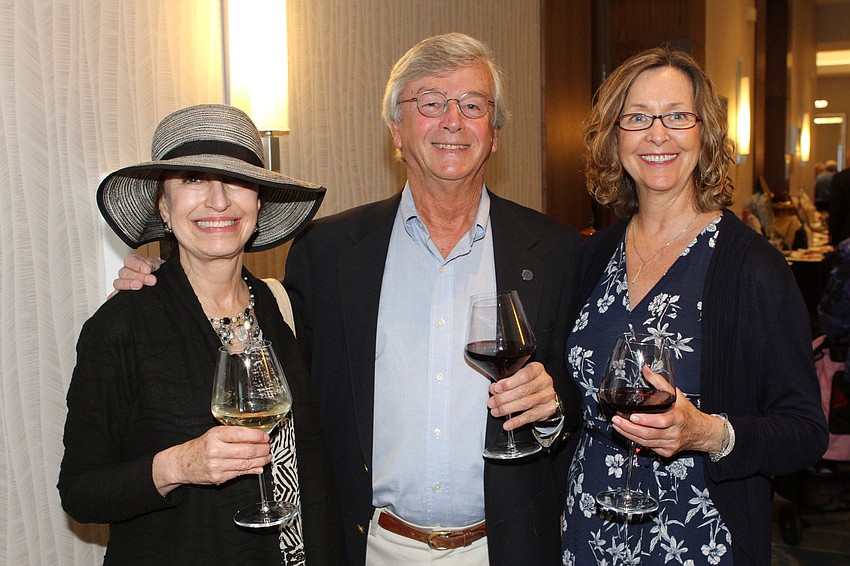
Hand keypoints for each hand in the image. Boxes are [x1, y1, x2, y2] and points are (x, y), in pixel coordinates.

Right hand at [108, 254, 162, 297]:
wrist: (163, 282)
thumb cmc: (159, 273)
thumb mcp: (158, 266)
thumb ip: (154, 266)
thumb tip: (150, 270)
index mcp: (134, 262)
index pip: (129, 261)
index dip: (138, 265)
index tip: (148, 270)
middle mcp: (127, 271)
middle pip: (124, 272)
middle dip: (138, 276)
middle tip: (150, 280)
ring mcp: (124, 283)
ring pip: (118, 283)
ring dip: (129, 284)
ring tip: (139, 286)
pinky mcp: (122, 294)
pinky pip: (114, 295)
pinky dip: (116, 296)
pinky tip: (122, 297)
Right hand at [152, 426, 271, 495]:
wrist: (181, 463)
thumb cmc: (200, 447)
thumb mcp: (214, 434)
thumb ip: (233, 435)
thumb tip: (256, 438)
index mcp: (215, 435)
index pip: (241, 433)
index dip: (257, 435)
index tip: (265, 436)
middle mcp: (216, 450)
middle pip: (247, 450)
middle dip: (263, 450)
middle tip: (268, 448)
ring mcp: (217, 465)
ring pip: (246, 463)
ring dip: (261, 461)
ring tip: (267, 457)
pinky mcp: (218, 478)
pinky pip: (240, 474)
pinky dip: (252, 470)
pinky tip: (258, 467)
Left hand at [487, 362, 558, 430]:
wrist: (545, 393)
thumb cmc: (530, 382)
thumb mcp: (519, 377)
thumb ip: (507, 382)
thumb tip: (494, 388)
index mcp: (537, 369)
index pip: (524, 375)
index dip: (509, 383)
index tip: (497, 388)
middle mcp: (544, 381)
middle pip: (523, 390)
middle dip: (504, 397)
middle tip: (492, 402)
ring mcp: (547, 396)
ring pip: (525, 404)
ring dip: (507, 409)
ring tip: (496, 411)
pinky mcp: (548, 410)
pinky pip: (530, 417)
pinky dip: (516, 422)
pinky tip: (507, 424)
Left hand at [610, 367, 724, 457]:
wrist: (700, 432)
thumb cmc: (687, 413)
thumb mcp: (676, 395)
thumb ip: (660, 382)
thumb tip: (646, 370)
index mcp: (677, 418)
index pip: (661, 421)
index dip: (646, 420)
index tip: (632, 417)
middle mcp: (674, 433)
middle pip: (648, 434)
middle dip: (629, 428)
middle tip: (617, 420)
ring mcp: (670, 444)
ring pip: (646, 442)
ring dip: (629, 434)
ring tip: (617, 425)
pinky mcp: (667, 451)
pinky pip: (649, 447)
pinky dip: (636, 441)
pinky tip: (628, 433)